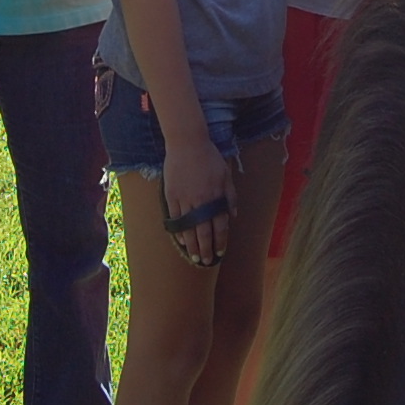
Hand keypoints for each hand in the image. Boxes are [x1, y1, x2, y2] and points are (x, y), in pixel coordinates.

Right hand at [158, 129, 234, 267]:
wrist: (187, 143)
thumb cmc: (209, 157)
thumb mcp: (226, 175)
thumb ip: (230, 197)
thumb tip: (233, 215)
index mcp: (216, 198)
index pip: (220, 227)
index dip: (220, 241)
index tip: (220, 252)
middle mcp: (201, 202)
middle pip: (204, 232)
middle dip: (206, 249)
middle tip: (206, 261)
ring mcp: (184, 200)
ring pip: (188, 229)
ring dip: (192, 245)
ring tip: (194, 256)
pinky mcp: (171, 196)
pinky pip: (175, 219)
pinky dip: (178, 231)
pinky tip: (181, 240)